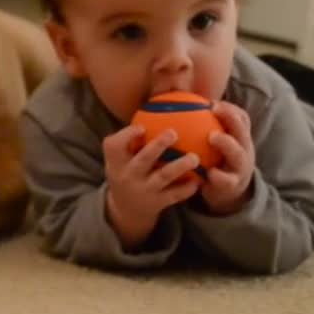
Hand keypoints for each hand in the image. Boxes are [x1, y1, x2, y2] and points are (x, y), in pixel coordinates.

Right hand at [102, 125, 201, 247]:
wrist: (126, 209)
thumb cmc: (126, 171)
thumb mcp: (119, 158)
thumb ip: (130, 138)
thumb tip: (153, 104)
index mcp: (116, 162)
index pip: (114, 146)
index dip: (127, 135)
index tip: (142, 126)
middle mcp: (128, 176)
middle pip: (143, 159)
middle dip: (158, 146)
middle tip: (173, 132)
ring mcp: (143, 191)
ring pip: (163, 177)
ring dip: (180, 166)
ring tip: (195, 157)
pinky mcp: (157, 204)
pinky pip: (174, 195)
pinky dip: (186, 188)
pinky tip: (199, 179)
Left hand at [203, 102, 256, 214]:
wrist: (228, 193)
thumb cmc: (214, 162)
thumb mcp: (213, 145)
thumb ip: (200, 129)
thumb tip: (174, 109)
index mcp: (238, 138)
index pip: (240, 118)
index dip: (229, 107)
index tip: (212, 101)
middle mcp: (243, 150)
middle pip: (241, 130)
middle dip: (231, 117)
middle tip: (214, 109)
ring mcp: (240, 167)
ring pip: (237, 154)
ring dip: (226, 143)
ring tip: (212, 136)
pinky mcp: (233, 185)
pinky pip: (227, 180)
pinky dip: (219, 176)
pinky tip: (209, 172)